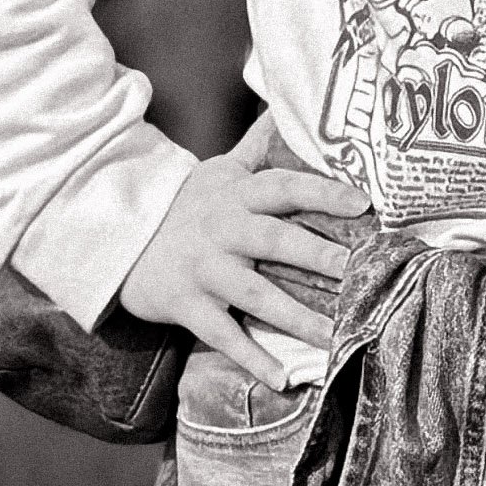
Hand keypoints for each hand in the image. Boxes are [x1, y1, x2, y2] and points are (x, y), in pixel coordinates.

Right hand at [120, 114, 369, 384]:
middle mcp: (224, 231)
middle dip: (319, 256)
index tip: (364, 203)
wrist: (121, 241)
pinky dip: (253, 358)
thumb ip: (258, 144)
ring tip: (338, 337)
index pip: (285, 187)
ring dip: (299, 319)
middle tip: (360, 271)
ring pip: (257, 296)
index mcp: (238, 196)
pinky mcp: (187, 307)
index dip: (324, 192)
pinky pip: (224, 336)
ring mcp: (204, 271)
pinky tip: (284, 379)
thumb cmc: (188, 207)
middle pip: (277, 241)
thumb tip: (288, 106)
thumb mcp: (220, 170)